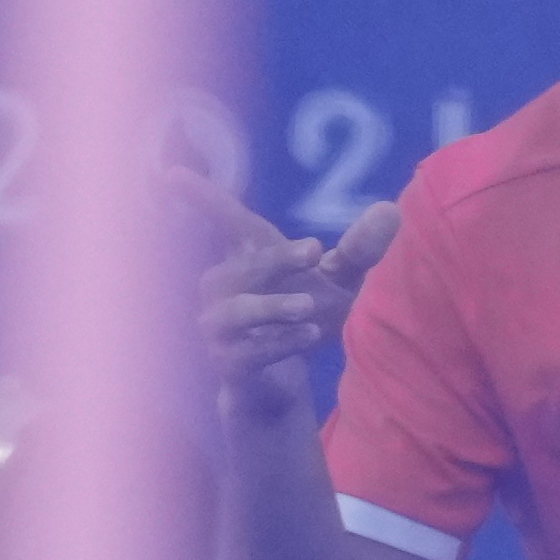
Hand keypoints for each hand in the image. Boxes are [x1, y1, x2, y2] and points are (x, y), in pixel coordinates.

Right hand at [186, 172, 394, 422]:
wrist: (282, 385)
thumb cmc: (306, 317)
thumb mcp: (340, 283)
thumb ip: (360, 249)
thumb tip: (390, 210)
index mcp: (248, 257)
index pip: (224, 220)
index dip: (200, 196)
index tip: (169, 174)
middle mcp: (222, 287)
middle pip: (242, 265)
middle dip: (276, 259)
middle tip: (314, 252)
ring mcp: (218, 326)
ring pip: (237, 310)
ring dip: (273, 305)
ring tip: (310, 308)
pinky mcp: (226, 363)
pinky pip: (247, 351)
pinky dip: (279, 343)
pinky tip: (308, 335)